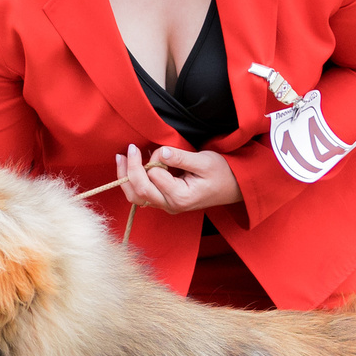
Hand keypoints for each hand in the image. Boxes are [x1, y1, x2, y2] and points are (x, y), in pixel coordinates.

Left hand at [116, 144, 238, 214]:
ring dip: (125, 177)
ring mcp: (167, 206)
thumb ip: (181, 158)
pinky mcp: (165, 202)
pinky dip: (133, 182)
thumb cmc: (223, 173)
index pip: (154, 176)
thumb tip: (161, 152)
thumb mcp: (205, 161)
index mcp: (180, 197)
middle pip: (139, 192)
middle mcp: (170, 205)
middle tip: (129, 149)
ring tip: (121, 157)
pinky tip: (130, 167)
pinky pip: (142, 196)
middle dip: (129, 170)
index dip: (154, 159)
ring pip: (136, 197)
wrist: (234, 187)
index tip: (163, 149)